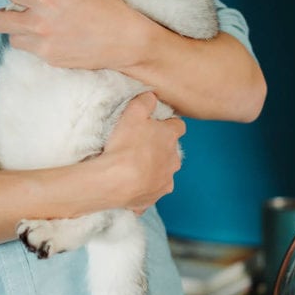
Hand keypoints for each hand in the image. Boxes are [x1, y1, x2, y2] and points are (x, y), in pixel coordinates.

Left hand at [0, 0, 148, 70]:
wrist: (126, 41)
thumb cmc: (108, 7)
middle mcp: (39, 23)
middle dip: (4, 14)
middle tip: (18, 12)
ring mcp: (43, 45)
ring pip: (13, 39)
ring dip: (21, 30)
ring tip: (39, 26)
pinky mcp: (50, 60)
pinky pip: (32, 51)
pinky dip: (37, 43)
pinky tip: (56, 37)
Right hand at [96, 91, 185, 213]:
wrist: (115, 181)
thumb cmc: (125, 145)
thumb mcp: (133, 112)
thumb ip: (145, 101)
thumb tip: (151, 96)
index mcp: (170, 138)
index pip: (178, 126)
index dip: (167, 124)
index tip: (154, 125)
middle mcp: (173, 160)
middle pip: (171, 151)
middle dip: (159, 149)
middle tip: (138, 146)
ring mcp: (165, 181)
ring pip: (163, 172)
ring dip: (151, 169)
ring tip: (131, 167)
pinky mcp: (154, 198)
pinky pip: (149, 191)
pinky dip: (142, 189)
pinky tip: (128, 185)